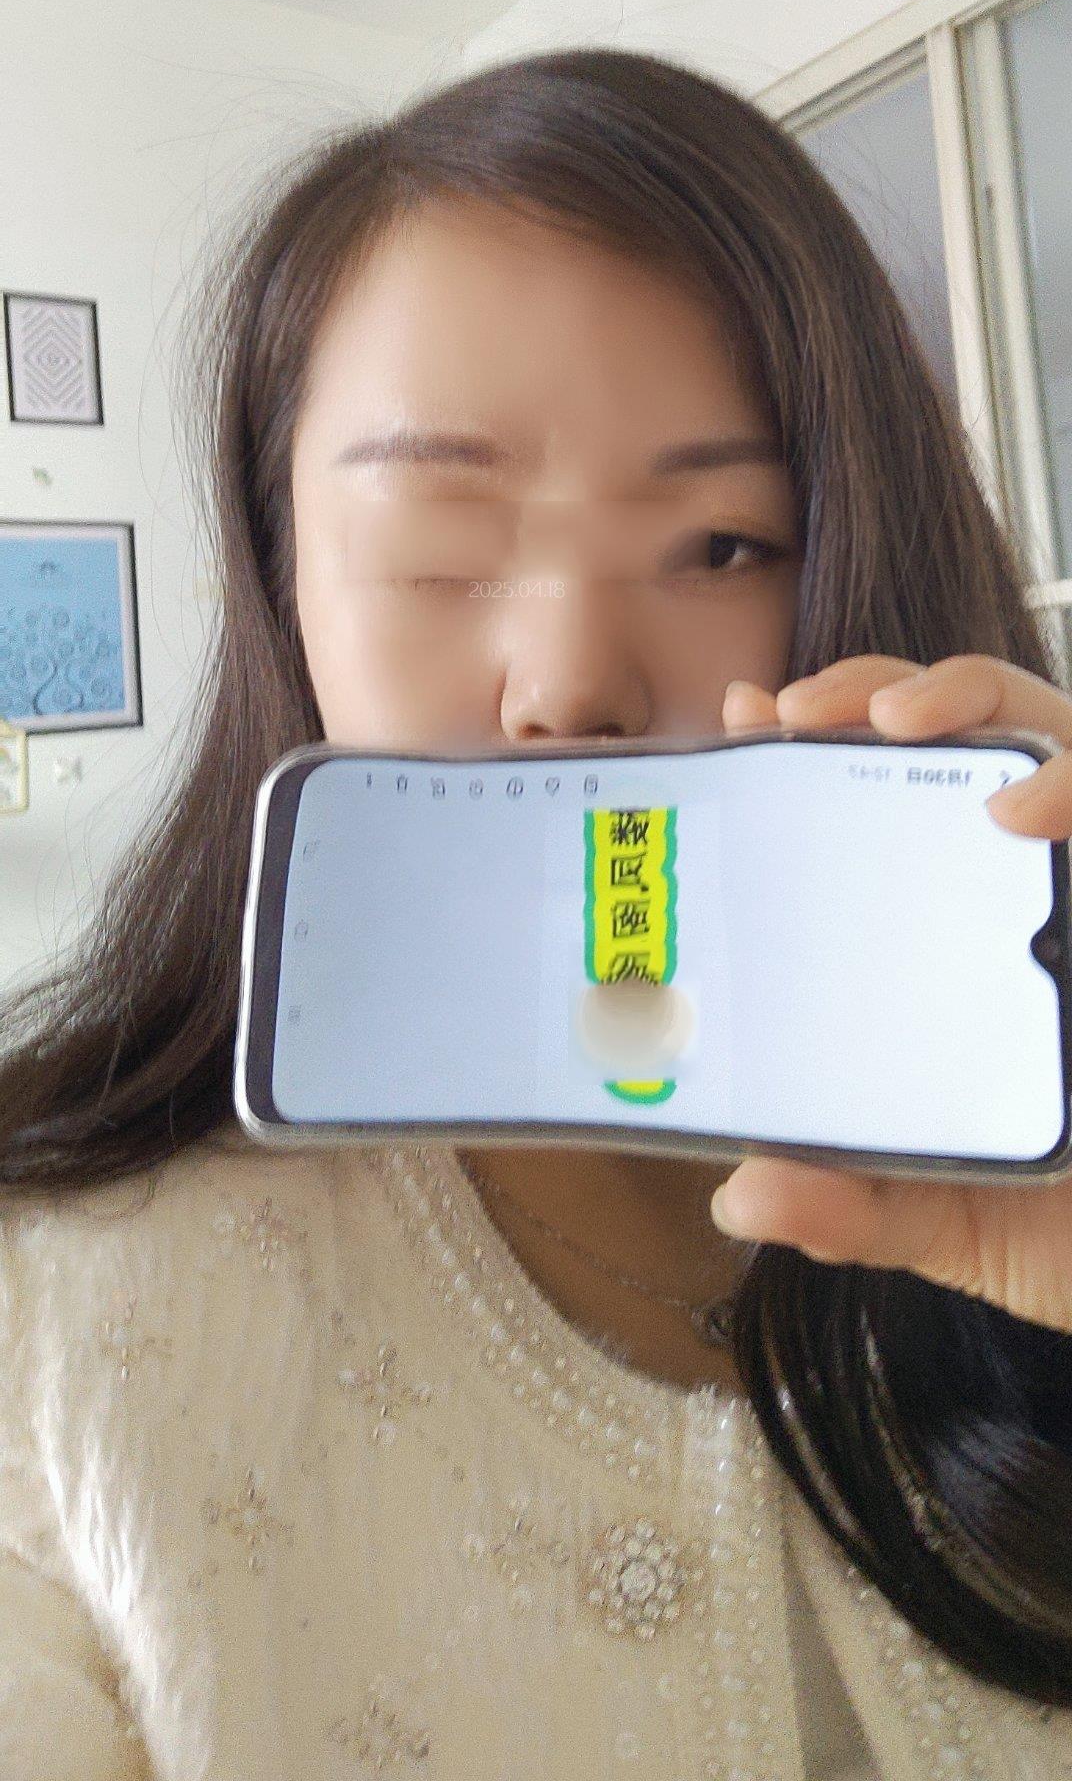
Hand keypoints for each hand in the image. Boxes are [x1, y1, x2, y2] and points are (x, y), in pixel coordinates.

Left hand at [715, 655, 1071, 1336]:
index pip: (886, 795)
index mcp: (960, 933)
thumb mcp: (943, 1220)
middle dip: (872, 688)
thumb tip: (742, 1193)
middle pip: (958, 731)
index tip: (746, 717)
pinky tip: (1022, 807)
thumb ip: (849, 1204)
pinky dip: (1070, 785)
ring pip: (1051, 730)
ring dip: (970, 694)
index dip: (819, 737)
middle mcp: (1036, 887)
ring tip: (896, 723)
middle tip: (797, 712)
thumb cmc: (1067, 1229)